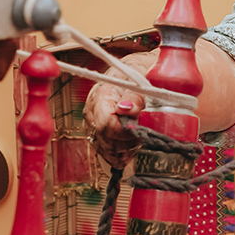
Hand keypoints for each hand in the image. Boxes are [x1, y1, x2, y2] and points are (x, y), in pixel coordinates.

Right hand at [82, 52, 155, 167]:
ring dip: (124, 151)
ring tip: (137, 141)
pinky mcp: (96, 136)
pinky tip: (129, 151)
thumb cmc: (130, 79)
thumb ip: (133, 97)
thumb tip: (126, 108)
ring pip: (105, 150)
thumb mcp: (136, 83)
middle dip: (127, 142)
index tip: (138, 131)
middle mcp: (91, 115)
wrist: (124, 77)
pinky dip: (119, 157)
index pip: (106, 125)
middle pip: (106, 140)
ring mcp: (92, 127)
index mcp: (99, 99)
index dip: (124, 132)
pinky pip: (105, 153)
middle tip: (142, 136)